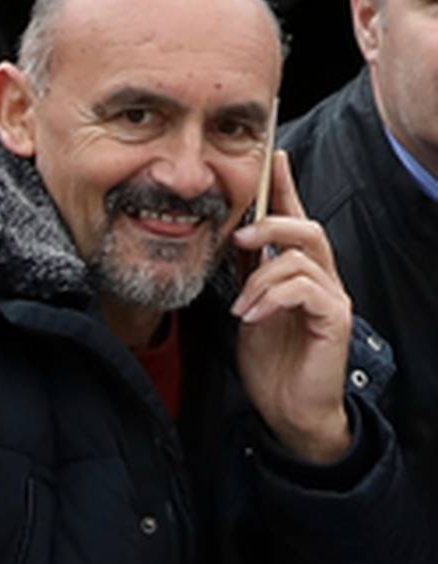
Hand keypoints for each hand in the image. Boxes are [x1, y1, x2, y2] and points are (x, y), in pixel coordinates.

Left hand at [230, 150, 354, 464]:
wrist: (288, 409)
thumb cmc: (270, 360)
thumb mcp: (247, 305)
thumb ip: (246, 272)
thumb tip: (229, 235)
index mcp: (300, 270)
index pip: (296, 218)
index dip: (285, 186)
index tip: (272, 154)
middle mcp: (322, 278)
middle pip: (307, 228)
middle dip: (270, 224)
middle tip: (236, 238)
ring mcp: (332, 297)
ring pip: (301, 257)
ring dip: (261, 276)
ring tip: (241, 304)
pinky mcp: (335, 318)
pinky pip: (304, 289)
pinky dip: (271, 297)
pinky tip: (252, 316)